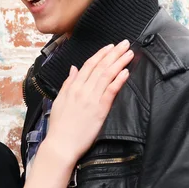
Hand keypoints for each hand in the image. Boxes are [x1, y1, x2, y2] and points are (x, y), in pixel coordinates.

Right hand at [45, 40, 133, 166]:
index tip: (110, 47)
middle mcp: (82, 90)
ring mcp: (91, 99)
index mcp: (72, 87)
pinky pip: (110, 91)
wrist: (61, 144)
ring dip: (119, 62)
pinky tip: (126, 71)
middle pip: (100, 67)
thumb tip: (74, 68)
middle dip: (114, 53)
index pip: (88, 65)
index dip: (101, 54)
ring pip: (107, 75)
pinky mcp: (99, 110)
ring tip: (129, 53)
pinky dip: (118, 80)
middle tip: (125, 43)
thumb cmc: (59, 126)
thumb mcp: (59, 101)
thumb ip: (68, 83)